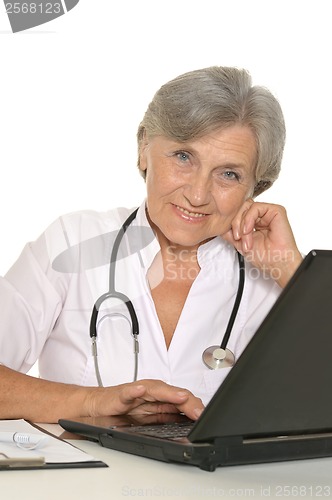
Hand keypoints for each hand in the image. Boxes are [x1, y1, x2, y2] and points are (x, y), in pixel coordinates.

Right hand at [84, 379, 203, 420]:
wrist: (97, 407)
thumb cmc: (122, 410)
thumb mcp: (149, 419)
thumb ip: (168, 418)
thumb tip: (189, 423)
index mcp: (160, 398)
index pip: (182, 401)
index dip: (195, 408)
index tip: (207, 418)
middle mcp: (151, 392)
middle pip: (174, 395)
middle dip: (189, 403)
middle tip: (200, 412)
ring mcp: (137, 392)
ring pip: (156, 390)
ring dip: (169, 393)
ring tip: (181, 397)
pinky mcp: (121, 395)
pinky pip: (128, 392)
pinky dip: (134, 391)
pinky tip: (139, 391)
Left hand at [222, 199, 302, 287]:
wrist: (276, 262)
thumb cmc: (264, 256)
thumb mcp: (239, 243)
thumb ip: (230, 232)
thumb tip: (220, 225)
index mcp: (254, 222)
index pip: (239, 213)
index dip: (232, 222)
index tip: (232, 237)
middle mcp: (261, 216)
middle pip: (241, 208)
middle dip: (235, 223)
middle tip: (237, 237)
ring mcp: (268, 212)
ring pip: (246, 206)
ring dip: (242, 223)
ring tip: (244, 237)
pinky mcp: (276, 211)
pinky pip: (256, 207)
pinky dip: (248, 219)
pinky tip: (249, 230)